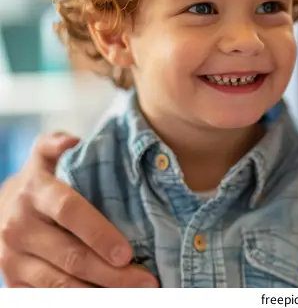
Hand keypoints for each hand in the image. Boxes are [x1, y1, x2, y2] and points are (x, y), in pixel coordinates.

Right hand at [0, 132, 158, 287]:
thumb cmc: (39, 183)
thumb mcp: (43, 157)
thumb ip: (56, 144)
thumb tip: (71, 142)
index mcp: (34, 193)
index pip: (69, 212)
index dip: (99, 234)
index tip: (127, 253)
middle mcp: (20, 228)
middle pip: (71, 256)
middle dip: (112, 273)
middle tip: (147, 280)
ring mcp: (13, 259)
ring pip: (61, 285)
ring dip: (101, 293)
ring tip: (136, 293)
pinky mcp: (13, 283)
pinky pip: (48, 299)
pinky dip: (81, 301)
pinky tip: (110, 299)